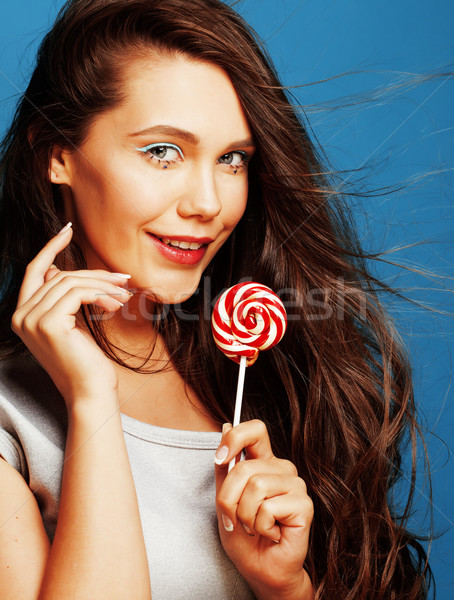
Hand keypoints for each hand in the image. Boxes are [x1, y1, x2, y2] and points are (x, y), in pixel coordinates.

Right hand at [11, 224, 132, 404]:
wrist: (91, 391)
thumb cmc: (85, 360)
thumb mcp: (70, 324)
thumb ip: (60, 299)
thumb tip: (56, 271)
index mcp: (23, 315)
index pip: (34, 271)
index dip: (50, 248)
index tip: (68, 230)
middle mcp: (21, 316)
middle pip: (59, 276)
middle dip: (95, 275)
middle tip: (123, 280)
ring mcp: (31, 320)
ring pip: (71, 282)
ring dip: (103, 285)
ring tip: (124, 296)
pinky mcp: (49, 324)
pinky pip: (78, 293)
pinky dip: (101, 294)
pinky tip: (115, 305)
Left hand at [215, 420, 313, 599]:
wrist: (260, 569)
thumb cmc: (244, 537)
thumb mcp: (225, 499)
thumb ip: (226, 466)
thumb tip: (225, 425)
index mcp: (264, 463)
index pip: (256, 430)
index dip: (236, 437)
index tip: (220, 457)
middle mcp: (282, 469)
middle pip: (245, 467)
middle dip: (229, 499)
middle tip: (234, 521)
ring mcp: (296, 485)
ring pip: (256, 487)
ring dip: (245, 516)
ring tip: (255, 527)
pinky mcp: (304, 505)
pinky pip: (268, 507)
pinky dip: (261, 526)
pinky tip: (271, 533)